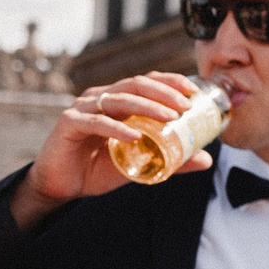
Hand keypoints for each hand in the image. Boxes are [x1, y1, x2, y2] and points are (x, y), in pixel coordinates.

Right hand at [13, 72, 209, 226]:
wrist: (62, 186)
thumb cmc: (99, 169)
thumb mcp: (140, 163)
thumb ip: (171, 160)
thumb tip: (206, 160)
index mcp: (118, 101)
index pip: (147, 82)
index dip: (170, 82)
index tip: (194, 92)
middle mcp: (100, 98)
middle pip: (136, 84)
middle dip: (164, 92)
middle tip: (186, 105)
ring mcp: (83, 108)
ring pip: (119, 99)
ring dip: (147, 106)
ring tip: (170, 117)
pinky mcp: (69, 123)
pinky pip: (97, 122)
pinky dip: (117, 128)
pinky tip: (135, 136)